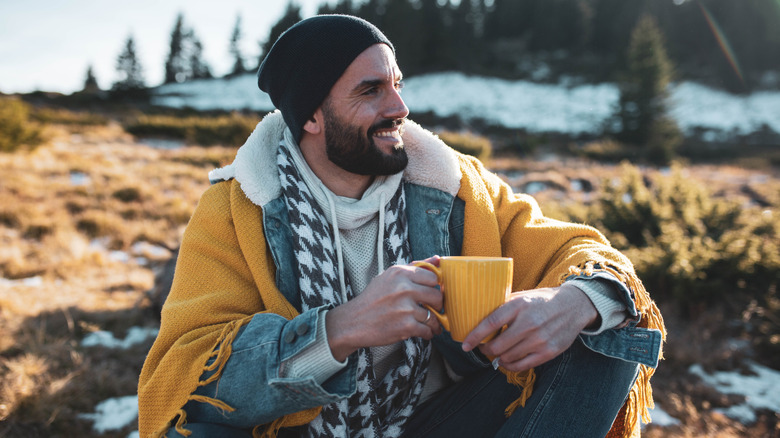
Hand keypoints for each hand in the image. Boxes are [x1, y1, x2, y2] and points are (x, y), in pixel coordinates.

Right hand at [326, 256, 442, 360]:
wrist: (353, 322)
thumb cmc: (373, 299)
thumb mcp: (389, 277)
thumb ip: (414, 268)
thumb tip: (438, 259)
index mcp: (399, 273)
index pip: (432, 277)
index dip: (433, 287)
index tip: (430, 293)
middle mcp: (403, 288)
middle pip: (437, 296)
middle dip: (437, 305)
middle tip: (432, 309)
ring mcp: (405, 308)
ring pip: (433, 316)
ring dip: (433, 323)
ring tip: (429, 324)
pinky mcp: (406, 326)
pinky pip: (427, 330)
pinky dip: (427, 333)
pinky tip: (422, 332)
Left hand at [461, 283, 597, 372]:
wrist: (574, 306)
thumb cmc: (542, 300)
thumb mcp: (522, 296)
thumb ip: (503, 306)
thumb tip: (478, 316)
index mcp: (519, 305)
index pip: (491, 323)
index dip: (475, 335)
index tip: (465, 344)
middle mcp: (529, 323)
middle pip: (497, 345)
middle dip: (485, 349)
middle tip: (483, 347)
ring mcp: (540, 339)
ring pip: (508, 357)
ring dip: (498, 357)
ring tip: (496, 352)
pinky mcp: (549, 352)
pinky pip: (522, 365)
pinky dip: (510, 366)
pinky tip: (507, 361)